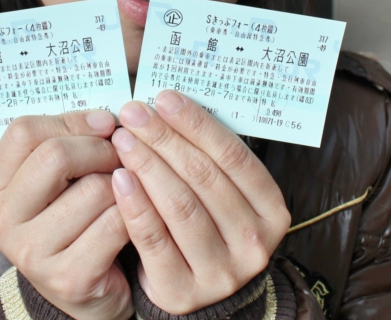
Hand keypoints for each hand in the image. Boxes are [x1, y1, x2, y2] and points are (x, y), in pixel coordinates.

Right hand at [0, 111, 132, 319]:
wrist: (88, 294)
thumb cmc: (79, 224)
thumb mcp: (60, 183)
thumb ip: (72, 144)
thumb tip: (107, 120)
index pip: (24, 132)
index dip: (72, 121)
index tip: (106, 125)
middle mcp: (4, 220)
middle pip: (55, 156)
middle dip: (102, 150)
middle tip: (122, 158)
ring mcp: (31, 252)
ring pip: (93, 189)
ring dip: (123, 186)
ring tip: (125, 195)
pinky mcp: (67, 277)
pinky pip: (114, 223)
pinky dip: (135, 215)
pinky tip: (133, 220)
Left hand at [110, 92, 289, 314]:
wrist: (195, 289)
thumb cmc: (206, 223)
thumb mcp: (222, 193)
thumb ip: (208, 156)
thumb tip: (167, 104)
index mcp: (271, 210)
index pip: (234, 156)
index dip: (197, 123)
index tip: (164, 98)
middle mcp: (253, 243)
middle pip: (204, 177)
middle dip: (164, 138)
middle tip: (134, 113)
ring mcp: (221, 271)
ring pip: (180, 205)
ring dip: (147, 165)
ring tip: (123, 139)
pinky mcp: (184, 291)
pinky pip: (154, 238)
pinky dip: (135, 204)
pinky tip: (119, 178)